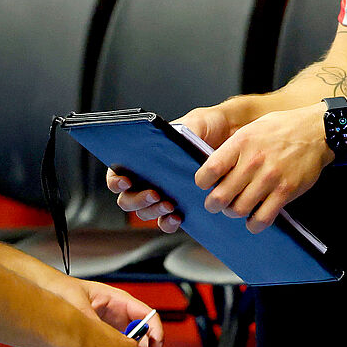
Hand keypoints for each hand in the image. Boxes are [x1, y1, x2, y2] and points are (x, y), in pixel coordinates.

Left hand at [52, 278, 163, 346]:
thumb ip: (91, 320)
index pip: (148, 316)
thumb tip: (99, 336)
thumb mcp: (78, 304)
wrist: (48, 295)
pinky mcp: (103, 342)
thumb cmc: (64, 292)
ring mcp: (112, 330)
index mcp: (119, 302)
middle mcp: (120, 316)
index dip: (156, 333)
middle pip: (143, 338)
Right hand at [104, 102, 240, 233]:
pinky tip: (178, 217)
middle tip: (154, 194)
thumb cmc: (206, 127)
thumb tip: (172, 144)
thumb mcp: (194, 123)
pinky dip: (168, 223)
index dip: (115, 180)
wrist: (231, 136)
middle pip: (127, 199)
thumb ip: (180, 133)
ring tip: (169, 204)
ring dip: (153, 211)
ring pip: (145, 212)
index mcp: (143, 158)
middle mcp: (148, 179)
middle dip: (137, 200)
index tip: (125, 181)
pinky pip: (166, 222)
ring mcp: (162, 195)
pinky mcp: (179, 207)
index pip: (117, 173)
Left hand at [193, 104, 330, 231]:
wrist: (316, 131)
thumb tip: (212, 168)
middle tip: (215, 204)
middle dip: (213, 204)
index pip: (209, 170)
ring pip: (239, 209)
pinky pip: (263, 217)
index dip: (202, 182)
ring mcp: (270, 178)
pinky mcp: (285, 191)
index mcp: (241, 143)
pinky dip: (254, 224)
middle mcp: (253, 161)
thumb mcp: (251, 128)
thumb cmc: (281, 129)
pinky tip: (253, 219)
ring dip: (233, 213)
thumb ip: (232, 148)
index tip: (205, 184)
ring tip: (236, 208)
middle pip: (221, 196)